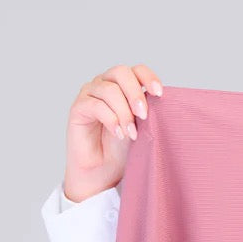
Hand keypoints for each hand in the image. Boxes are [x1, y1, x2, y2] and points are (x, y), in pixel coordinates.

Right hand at [63, 64, 163, 201]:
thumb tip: (164, 101)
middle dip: (135, 93)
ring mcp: (90, 94)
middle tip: (144, 115)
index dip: (149, 77)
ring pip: (109, 90)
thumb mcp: (143, 127)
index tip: (159, 94)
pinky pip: (95, 105)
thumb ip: (149, 111)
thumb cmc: (124, 149)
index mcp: (124, 85)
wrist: (104, 171)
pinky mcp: (78, 108)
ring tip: (132, 133)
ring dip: (124, 112)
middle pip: (121, 72)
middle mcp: (106, 84)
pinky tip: (118, 134)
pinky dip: (110, 119)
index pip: (137, 70)